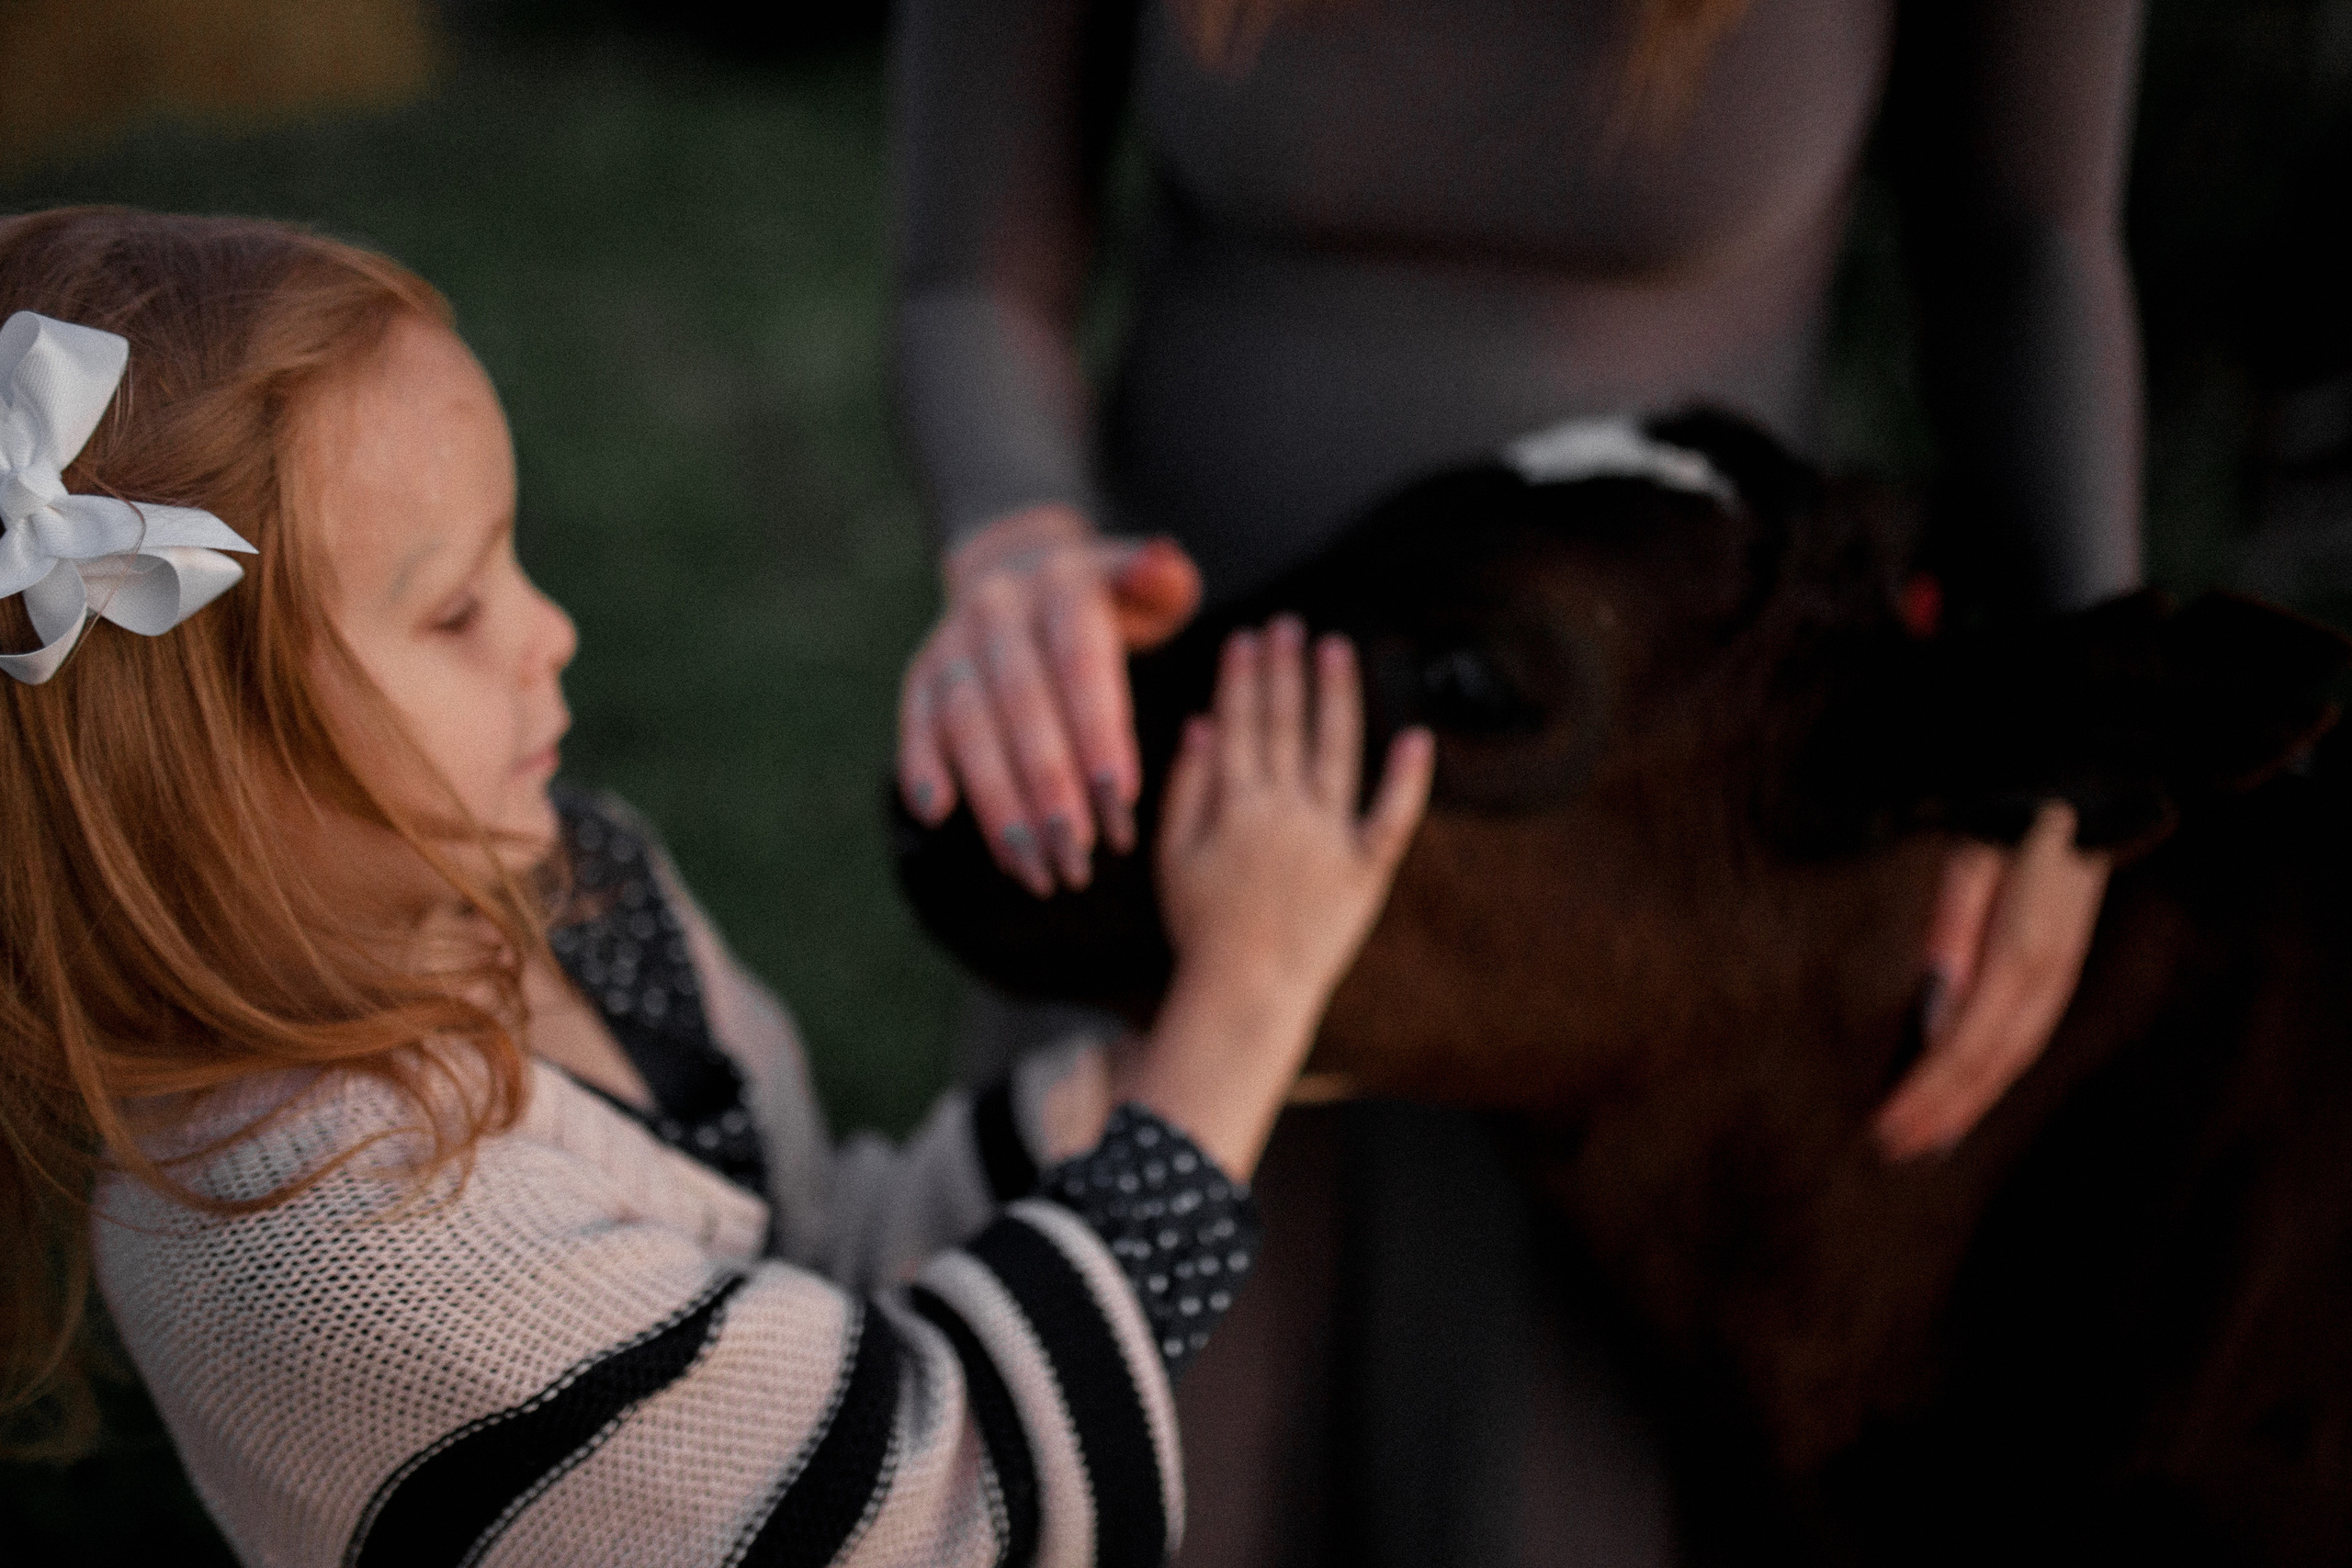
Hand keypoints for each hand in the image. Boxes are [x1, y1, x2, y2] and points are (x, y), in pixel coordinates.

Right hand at [898, 503, 1200, 896]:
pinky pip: (915, 721)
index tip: (1122, 799)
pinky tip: (936, 815)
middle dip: (1049, 786)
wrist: (1022, 571)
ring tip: (1031, 866)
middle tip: (1078, 856)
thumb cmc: (1108, 602)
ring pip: (969, 723)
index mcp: (1063, 583)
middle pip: (1022, 703)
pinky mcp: (921, 673)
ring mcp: (954, 639)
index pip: (1080, 663)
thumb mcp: (1148, 586)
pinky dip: (920, 765)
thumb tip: (1161, 563)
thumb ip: (1165, 584)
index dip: (1099, 731)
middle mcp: (999, 606)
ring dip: (996, 801)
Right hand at [1119, 616, 1434, 1177]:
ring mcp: (1329, 838)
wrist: (1246, 993)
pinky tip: (1417, 737)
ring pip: (1336, 753)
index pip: (1241, 724)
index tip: (1250, 636)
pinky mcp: (1367, 870)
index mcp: (1236, 806)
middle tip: (1291, 624)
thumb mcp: (1173, 857)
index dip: (1245, 676)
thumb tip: (1201, 725)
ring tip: (1337, 649)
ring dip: (1337, 697)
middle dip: (1287, 670)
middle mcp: (1285, 812)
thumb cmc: (1202, 929)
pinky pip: (1392, 818)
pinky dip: (1407, 779)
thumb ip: (1186, 788)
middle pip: (1287, 726)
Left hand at [1873, 801, 2111, 1160]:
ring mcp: (2059, 971)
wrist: (2079, 780)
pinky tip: (1965, 1092)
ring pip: (2013, 1056)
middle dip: (1943, 1112)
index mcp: (2023, 949)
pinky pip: (2022, 1034)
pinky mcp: (2057, 965)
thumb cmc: (2005, 810)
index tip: (1884, 1125)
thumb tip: (1935, 1013)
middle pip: (1992, 1062)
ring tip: (1923, 1139)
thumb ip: (1950, 933)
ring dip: (1969, 1103)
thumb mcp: (1967, 858)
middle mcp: (2048, 972)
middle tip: (1891, 1150)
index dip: (1927, 1092)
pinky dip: (1991, 1072)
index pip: (1967, 1044)